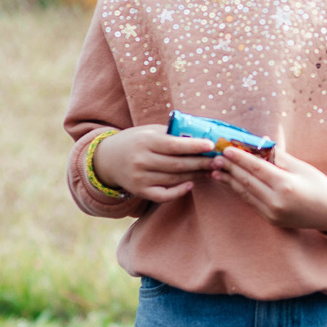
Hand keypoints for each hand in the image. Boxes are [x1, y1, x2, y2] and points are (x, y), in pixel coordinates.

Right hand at [93, 126, 216, 201]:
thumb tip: (202, 134)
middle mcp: (141, 160)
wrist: (108, 158)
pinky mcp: (140, 191)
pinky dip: (179, 191)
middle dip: (201, 163)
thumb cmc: (136, 141)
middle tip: (218, 161)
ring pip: (174, 179)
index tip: (211, 145)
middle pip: (178, 164)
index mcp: (146, 141)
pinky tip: (190, 184)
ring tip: (210, 170)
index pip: (174, 145)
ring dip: (195, 175)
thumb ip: (172, 133)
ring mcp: (140, 178)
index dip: (194, 146)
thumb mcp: (150, 131)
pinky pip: (164, 195)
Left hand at [213, 144, 326, 234]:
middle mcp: (276, 201)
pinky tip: (231, 183)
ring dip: (229, 181)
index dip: (239, 158)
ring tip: (216, 170)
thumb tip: (259, 143)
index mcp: (285, 185)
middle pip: (247, 181)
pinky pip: (251, 203)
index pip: (256, 168)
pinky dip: (240, 191)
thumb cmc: (318, 185)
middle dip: (229, 168)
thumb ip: (278, 156)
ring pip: (245, 194)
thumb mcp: (301, 167)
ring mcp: (272, 213)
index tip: (226, 149)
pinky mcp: (270, 220)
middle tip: (215, 158)